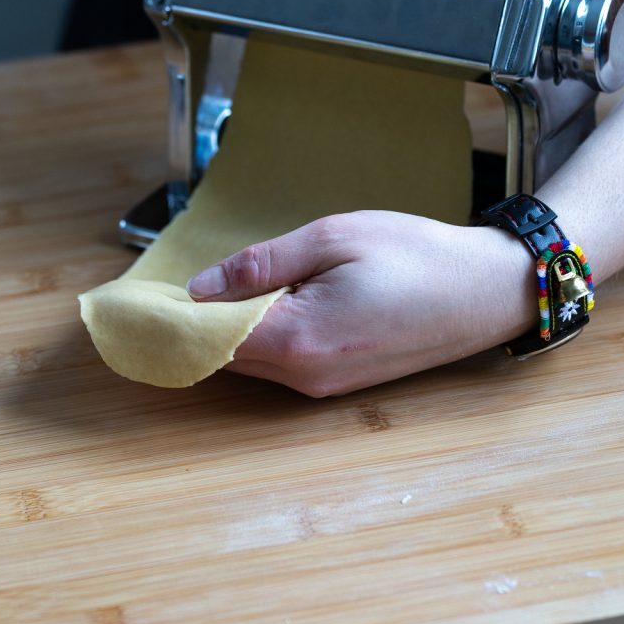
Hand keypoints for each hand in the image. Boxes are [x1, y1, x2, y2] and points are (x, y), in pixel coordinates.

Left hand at [187, 211, 534, 395]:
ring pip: (250, 361)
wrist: (485, 290)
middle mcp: (306, 376)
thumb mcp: (334, 238)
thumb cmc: (416, 255)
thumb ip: (262, 265)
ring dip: (227, 329)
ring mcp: (324, 385)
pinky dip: (259, 336)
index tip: (139, 298)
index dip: (169, 320)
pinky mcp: (340, 381)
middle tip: (170, 284)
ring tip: (217, 286)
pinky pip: (280, 363)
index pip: (207, 341)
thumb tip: (199, 289)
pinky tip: (263, 303)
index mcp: (299, 339)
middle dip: (193, 324)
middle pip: (223, 357)